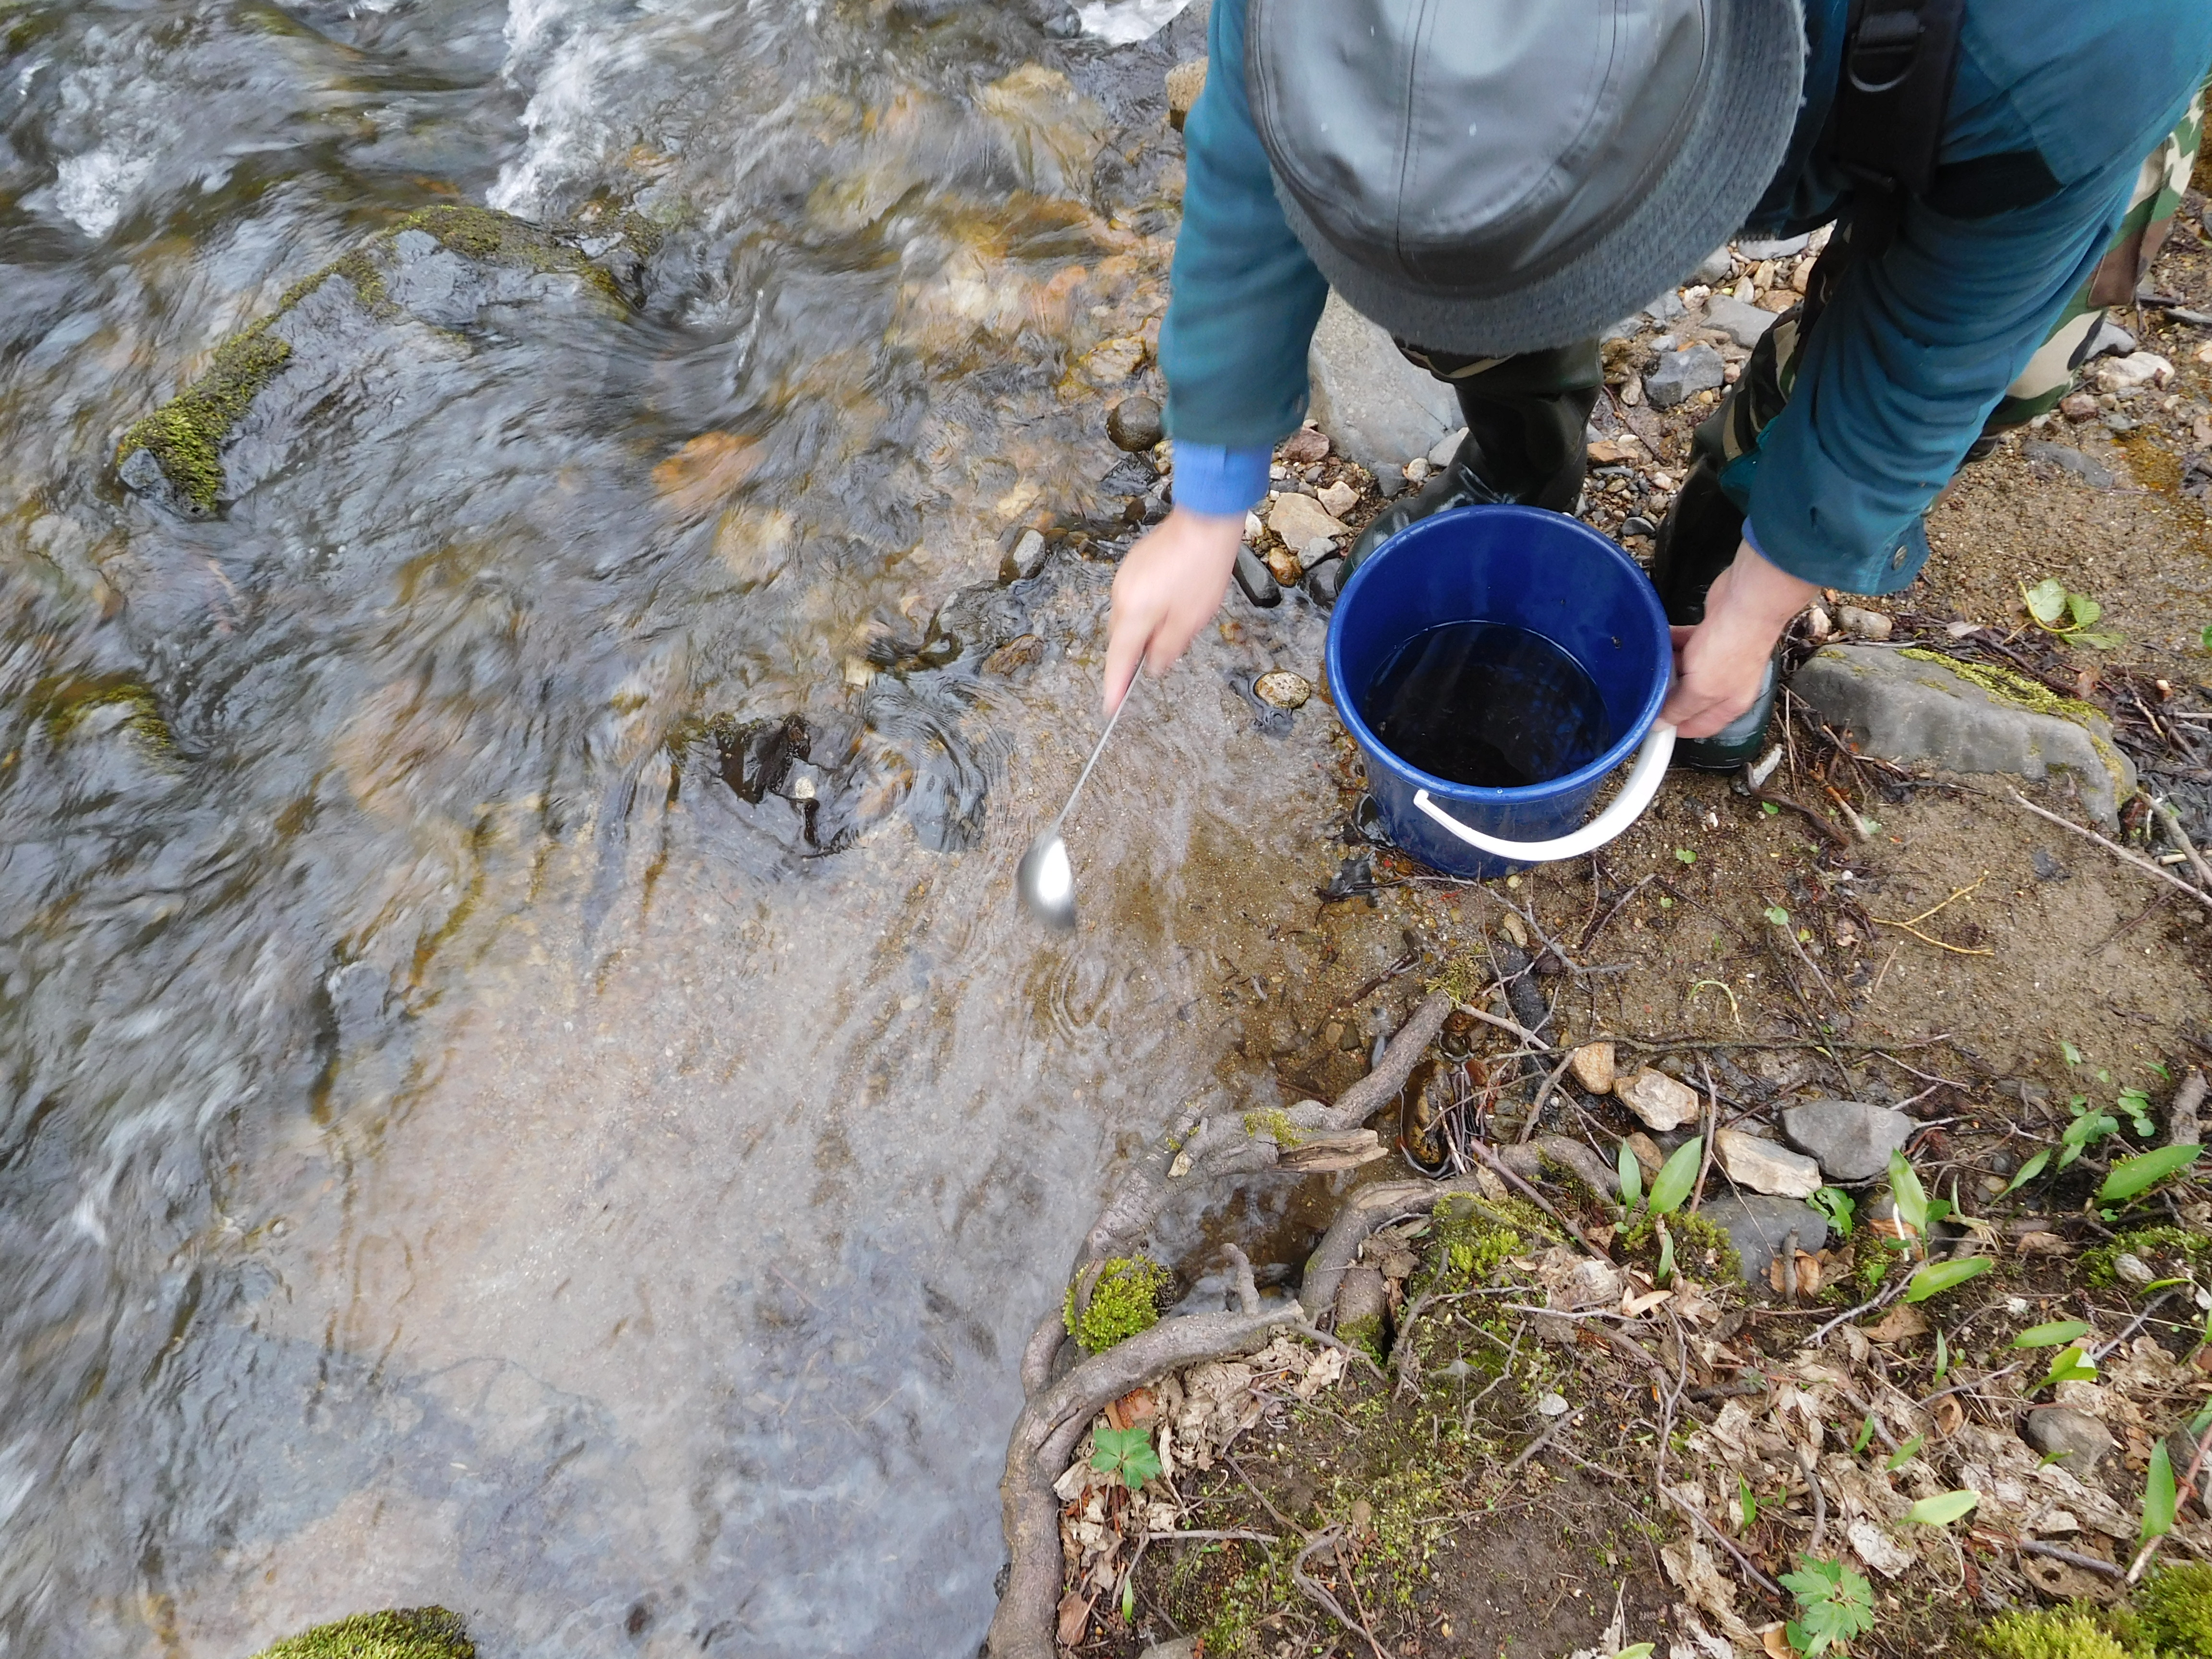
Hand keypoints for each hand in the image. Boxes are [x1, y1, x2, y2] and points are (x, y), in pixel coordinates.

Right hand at [1102, 505, 1244, 711]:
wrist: (1205, 519)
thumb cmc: (1203, 568)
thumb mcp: (1192, 619)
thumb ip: (1168, 648)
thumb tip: (1153, 666)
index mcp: (1135, 613)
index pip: (1119, 659)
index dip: (1115, 686)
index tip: (1110, 707)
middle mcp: (1122, 596)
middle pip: (1122, 638)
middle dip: (1137, 653)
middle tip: (1160, 659)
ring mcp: (1125, 578)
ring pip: (1129, 617)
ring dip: (1146, 629)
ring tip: (1178, 622)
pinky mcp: (1134, 566)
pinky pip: (1134, 598)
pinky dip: (1147, 610)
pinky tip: (1172, 602)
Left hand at [1660, 539, 1818, 738]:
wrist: (1746, 602)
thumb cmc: (1732, 647)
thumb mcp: (1702, 689)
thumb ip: (1680, 709)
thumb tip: (1661, 726)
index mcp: (1729, 704)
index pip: (1699, 727)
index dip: (1675, 728)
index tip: (1650, 724)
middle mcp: (1725, 684)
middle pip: (1687, 698)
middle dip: (1667, 693)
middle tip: (1643, 688)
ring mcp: (1718, 658)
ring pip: (1684, 669)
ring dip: (1667, 666)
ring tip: (1647, 663)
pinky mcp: (1709, 635)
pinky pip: (1684, 644)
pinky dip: (1671, 643)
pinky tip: (1657, 640)